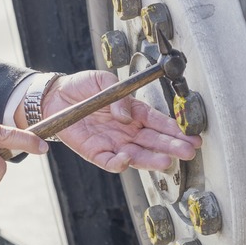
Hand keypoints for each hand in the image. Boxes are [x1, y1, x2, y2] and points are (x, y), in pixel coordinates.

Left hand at [37, 70, 200, 171]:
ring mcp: (113, 142)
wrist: (55, 96)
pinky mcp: (96, 152)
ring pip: (137, 155)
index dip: (174, 129)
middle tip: (188, 151)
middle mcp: (127, 130)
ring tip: (166, 161)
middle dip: (172, 146)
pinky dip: (119, 163)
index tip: (190, 135)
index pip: (158, 122)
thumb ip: (119, 94)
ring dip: (152, 159)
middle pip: (153, 141)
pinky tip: (127, 159)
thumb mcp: (103, 81)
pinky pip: (110, 162)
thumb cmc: (82, 87)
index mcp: (132, 112)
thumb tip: (127, 114)